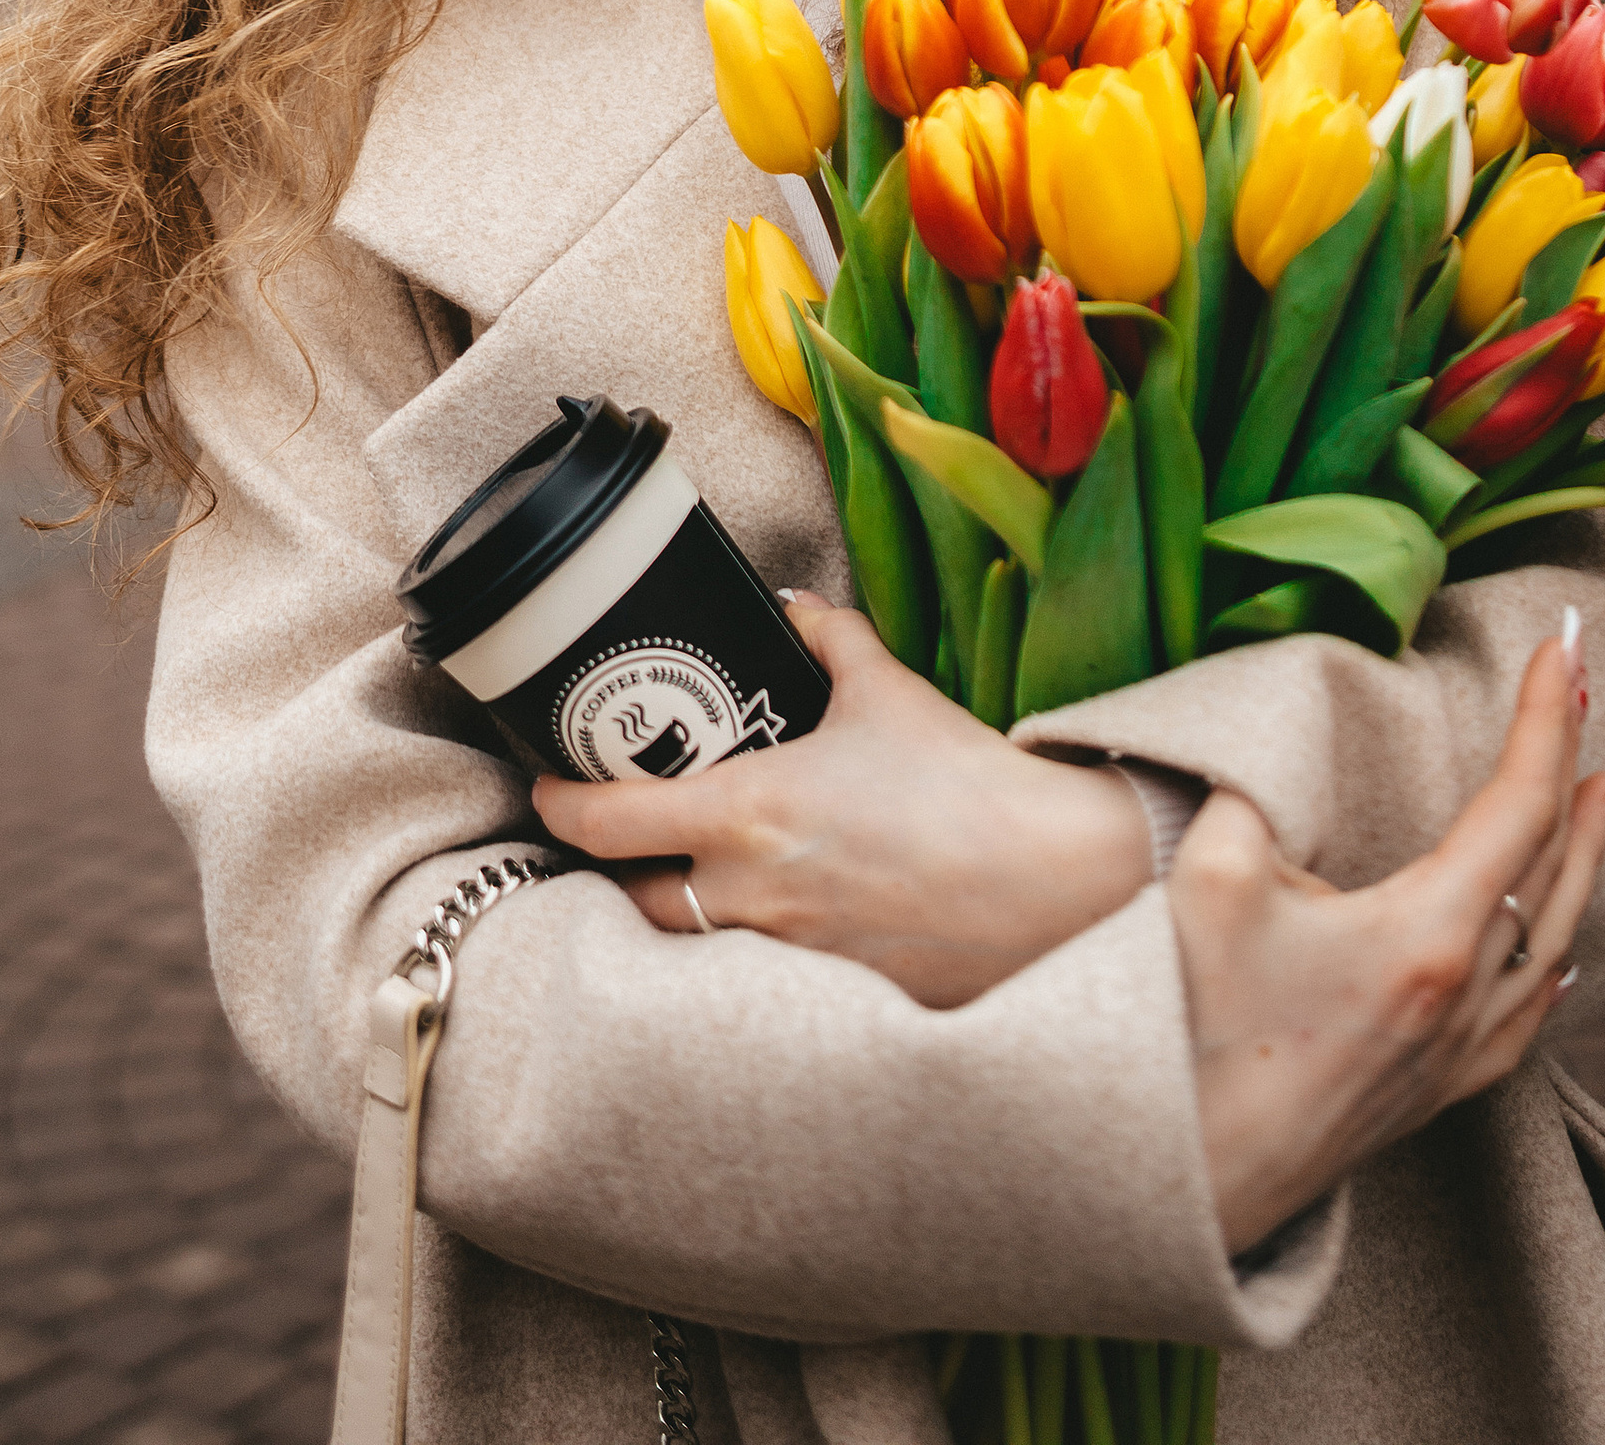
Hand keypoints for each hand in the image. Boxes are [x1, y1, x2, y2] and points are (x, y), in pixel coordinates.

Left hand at [532, 592, 1151, 1006]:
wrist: (1058, 879)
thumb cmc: (966, 783)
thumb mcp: (887, 690)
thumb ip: (827, 641)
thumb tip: (793, 607)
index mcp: (746, 814)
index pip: (607, 823)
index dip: (558, 807)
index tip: (546, 790)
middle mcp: (750, 895)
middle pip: (633, 900)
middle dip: (615, 873)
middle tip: (617, 838)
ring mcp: (789, 958)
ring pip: (692, 948)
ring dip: (678, 915)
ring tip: (686, 881)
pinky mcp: (835, 998)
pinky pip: (760, 982)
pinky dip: (748, 956)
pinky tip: (771, 928)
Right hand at [1173, 624, 1604, 1257]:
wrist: (1184, 1176)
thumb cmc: (1191, 1030)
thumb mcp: (1211, 880)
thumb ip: (1257, 799)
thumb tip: (1279, 765)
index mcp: (1428, 935)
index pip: (1516, 802)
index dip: (1545, 715)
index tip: (1564, 643)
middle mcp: (1466, 996)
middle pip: (1554, 864)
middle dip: (1573, 762)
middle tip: (1587, 683)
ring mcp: (1456, 1053)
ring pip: (1558, 938)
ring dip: (1586, 854)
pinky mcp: (1432, 1094)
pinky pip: (1529, 1018)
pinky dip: (1557, 961)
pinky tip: (1565, 959)